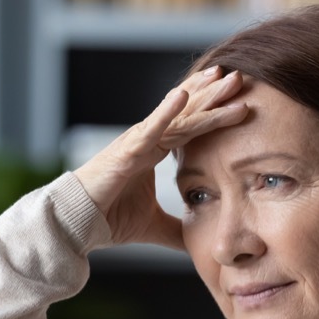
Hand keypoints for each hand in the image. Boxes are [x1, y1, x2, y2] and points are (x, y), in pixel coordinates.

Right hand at [74, 67, 248, 248]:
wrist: (79, 225)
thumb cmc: (109, 219)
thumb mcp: (155, 225)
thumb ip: (178, 230)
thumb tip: (199, 242)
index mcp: (155, 151)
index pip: (190, 124)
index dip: (212, 108)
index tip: (237, 95)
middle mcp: (148, 140)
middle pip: (188, 111)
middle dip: (214, 94)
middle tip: (239, 75)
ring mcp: (137, 142)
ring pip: (178, 116)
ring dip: (202, 96)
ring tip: (223, 77)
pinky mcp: (126, 151)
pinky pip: (151, 129)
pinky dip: (166, 112)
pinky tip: (182, 94)